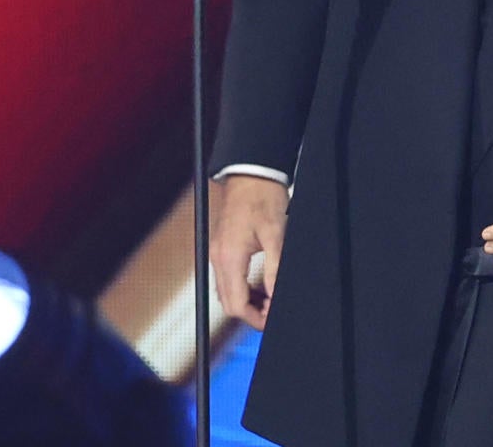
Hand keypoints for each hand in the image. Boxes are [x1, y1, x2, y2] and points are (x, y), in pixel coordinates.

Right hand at [210, 175, 288, 329]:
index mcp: (230, 257)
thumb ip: (274, 269)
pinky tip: (259, 285)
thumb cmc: (262, 197)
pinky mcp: (220, 248)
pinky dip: (241, 288)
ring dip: (246, 301)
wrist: (251, 174)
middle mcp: (219, 257)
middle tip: (272, 309)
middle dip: (250, 313)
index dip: (255, 318)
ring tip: (268, 299)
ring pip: (225, 293)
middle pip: (227, 303)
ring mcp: (217, 253)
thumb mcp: (275, 234)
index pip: (236, 304)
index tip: (272, 317)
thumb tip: (274, 295)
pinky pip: (226, 279)